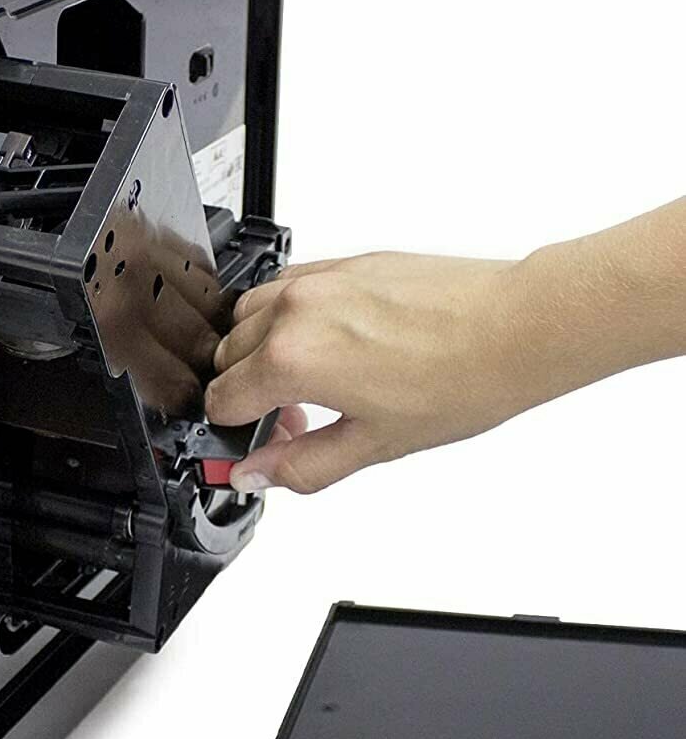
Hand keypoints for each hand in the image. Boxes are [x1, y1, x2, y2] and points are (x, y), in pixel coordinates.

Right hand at [205, 252, 542, 492]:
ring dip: (258, 350)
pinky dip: (285, 316)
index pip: (222, 400)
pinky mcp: (344, 262)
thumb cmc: (461, 380)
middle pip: (226, 357)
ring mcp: (318, 280)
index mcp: (292, 360)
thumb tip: (256, 475)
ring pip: (246, 316)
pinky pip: (284, 285)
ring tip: (308, 379)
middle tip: (296, 420)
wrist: (517, 328)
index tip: (266, 442)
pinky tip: (326, 342)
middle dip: (248, 393)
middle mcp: (295, 312)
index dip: (237, 432)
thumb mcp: (372, 445)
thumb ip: (300, 465)